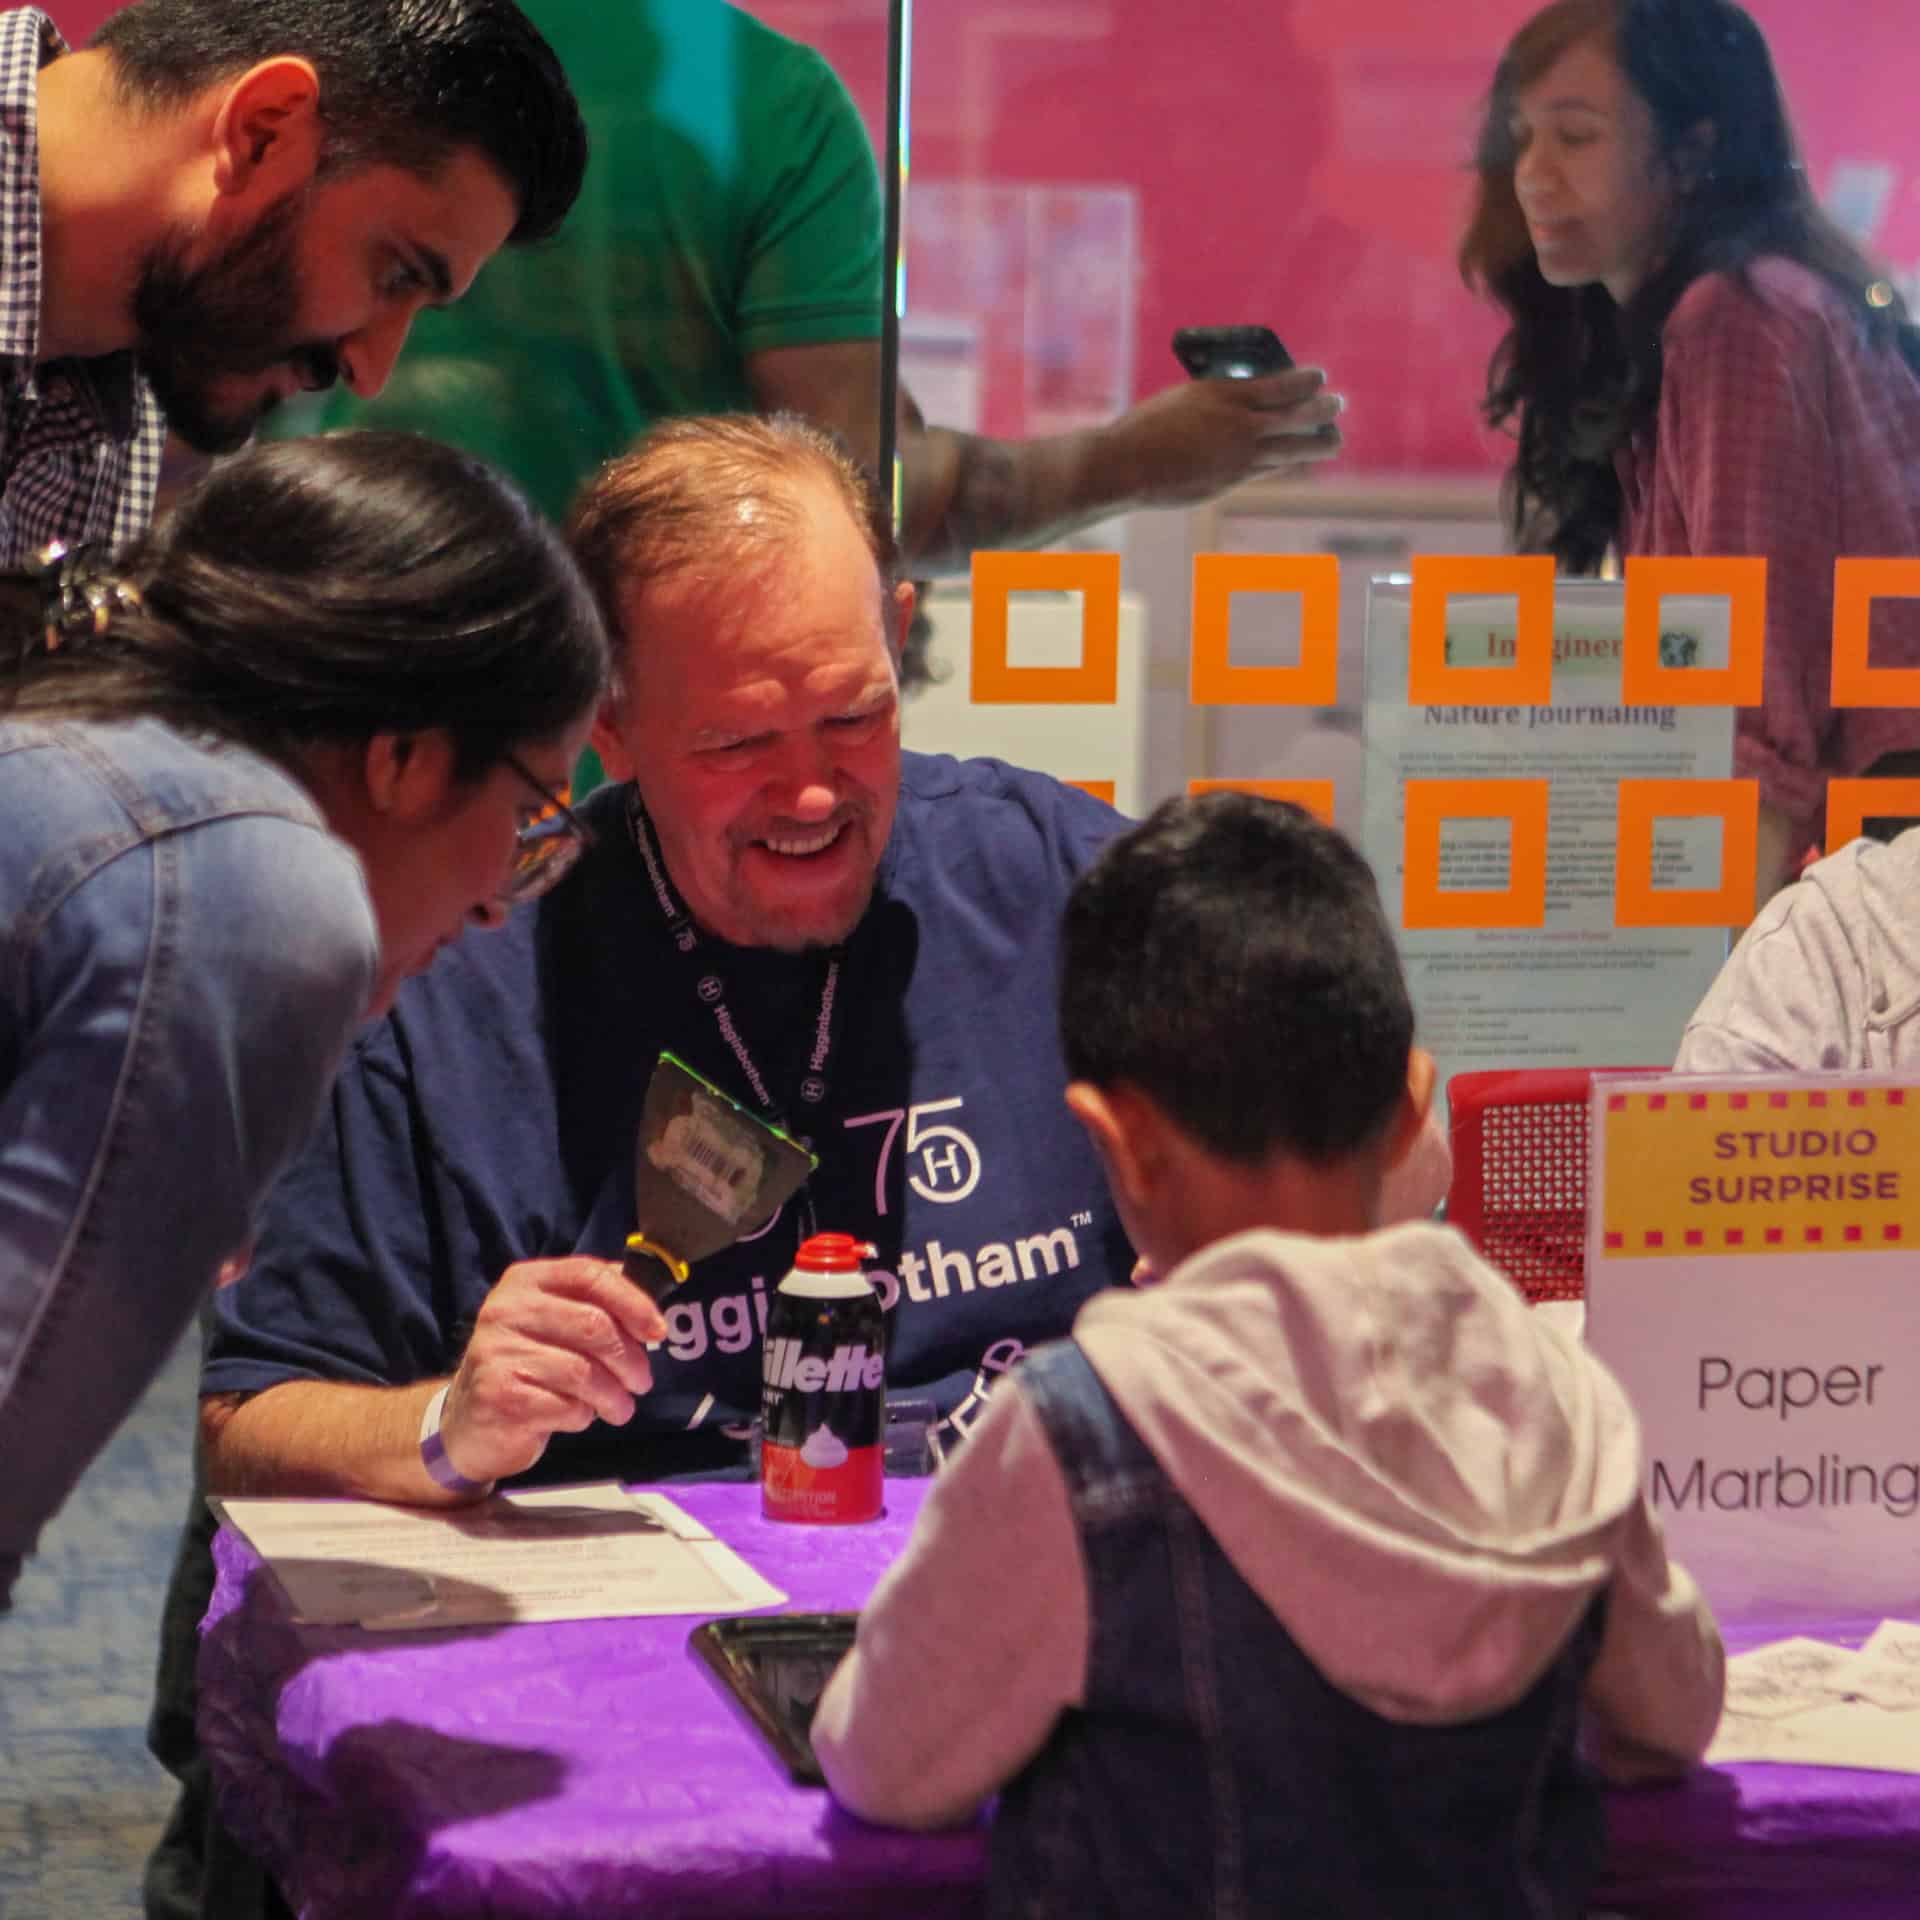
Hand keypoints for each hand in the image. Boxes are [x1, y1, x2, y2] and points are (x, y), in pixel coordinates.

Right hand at [436, 1258, 667, 1485]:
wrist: (467, 1423)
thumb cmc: (525, 1366)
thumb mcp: (552, 1323)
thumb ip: (592, 1304)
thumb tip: (648, 1302)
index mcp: (525, 1281)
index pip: (588, 1275)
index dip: (632, 1301)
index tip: (657, 1331)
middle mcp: (506, 1310)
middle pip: (593, 1325)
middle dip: (630, 1358)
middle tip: (641, 1381)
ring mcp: (498, 1353)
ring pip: (584, 1372)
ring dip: (613, 1395)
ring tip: (620, 1408)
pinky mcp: (499, 1396)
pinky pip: (566, 1406)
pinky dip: (584, 1416)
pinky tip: (580, 1416)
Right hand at [1104, 366, 1343, 507]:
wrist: (1126, 465)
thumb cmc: (1146, 429)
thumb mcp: (1184, 402)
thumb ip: (1216, 404)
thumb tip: (1242, 411)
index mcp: (1224, 393)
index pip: (1279, 384)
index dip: (1304, 381)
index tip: (1319, 376)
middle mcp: (1238, 423)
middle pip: (1294, 416)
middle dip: (1321, 410)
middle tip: (1337, 405)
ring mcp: (1237, 455)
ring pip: (1290, 449)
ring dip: (1316, 443)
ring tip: (1335, 439)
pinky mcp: (1230, 481)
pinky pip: (1266, 469)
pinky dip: (1283, 462)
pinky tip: (1292, 460)